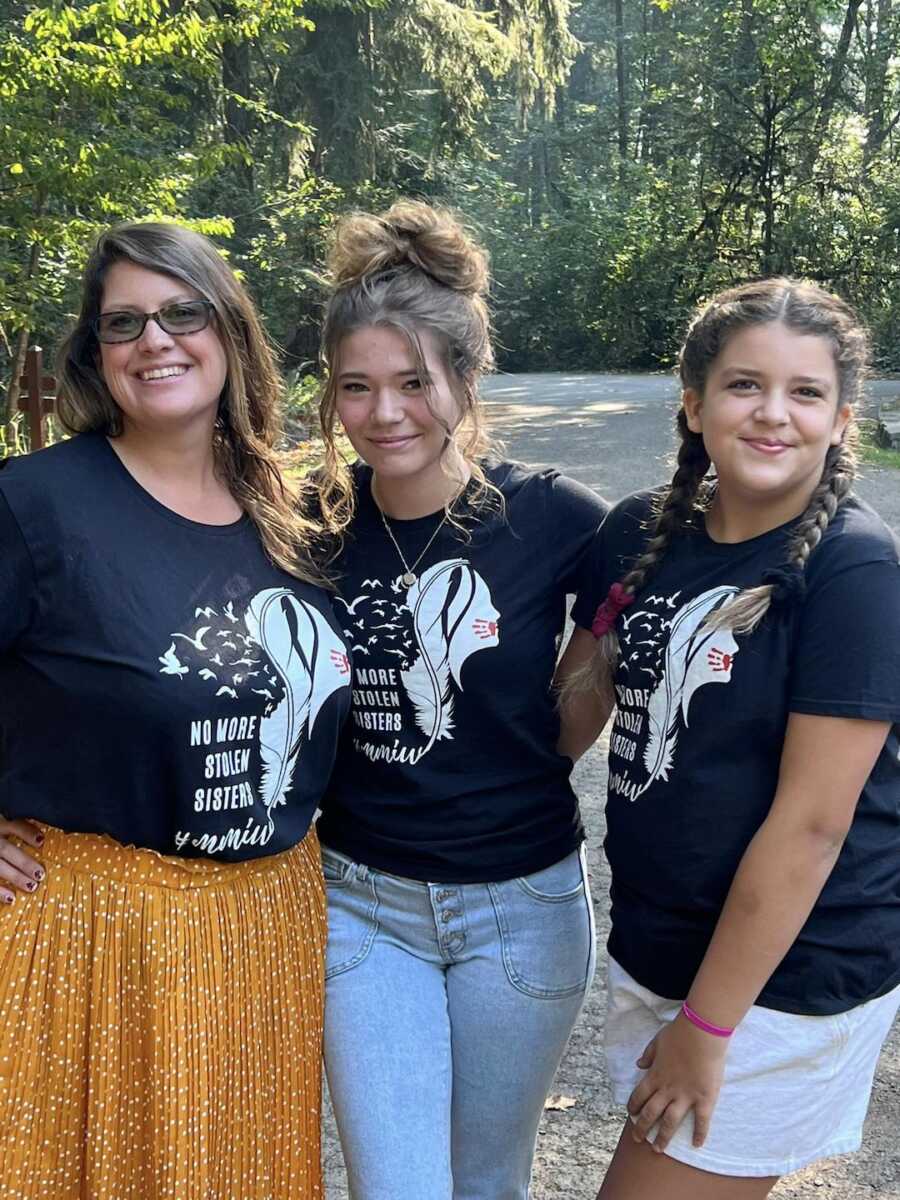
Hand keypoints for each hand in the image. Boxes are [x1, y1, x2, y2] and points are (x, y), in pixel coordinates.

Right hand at [0, 818, 44, 903]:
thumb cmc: (4, 837)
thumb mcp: (8, 824)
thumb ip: (25, 826)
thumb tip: (49, 837)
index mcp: (0, 824)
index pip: (13, 825)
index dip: (26, 832)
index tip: (42, 841)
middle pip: (5, 849)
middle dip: (23, 862)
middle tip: (41, 873)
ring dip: (15, 877)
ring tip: (32, 886)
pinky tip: (11, 899)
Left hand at [626, 1011, 729, 1152]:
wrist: (702, 1033)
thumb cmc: (679, 1033)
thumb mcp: (657, 1041)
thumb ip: (648, 1055)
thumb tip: (638, 1064)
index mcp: (655, 1076)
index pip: (639, 1096)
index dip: (633, 1106)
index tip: (631, 1114)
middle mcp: (667, 1090)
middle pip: (651, 1114)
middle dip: (642, 1128)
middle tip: (637, 1139)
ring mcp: (686, 1096)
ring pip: (670, 1122)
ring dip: (663, 1137)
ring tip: (657, 1149)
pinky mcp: (704, 1098)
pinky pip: (701, 1121)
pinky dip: (699, 1134)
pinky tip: (697, 1144)